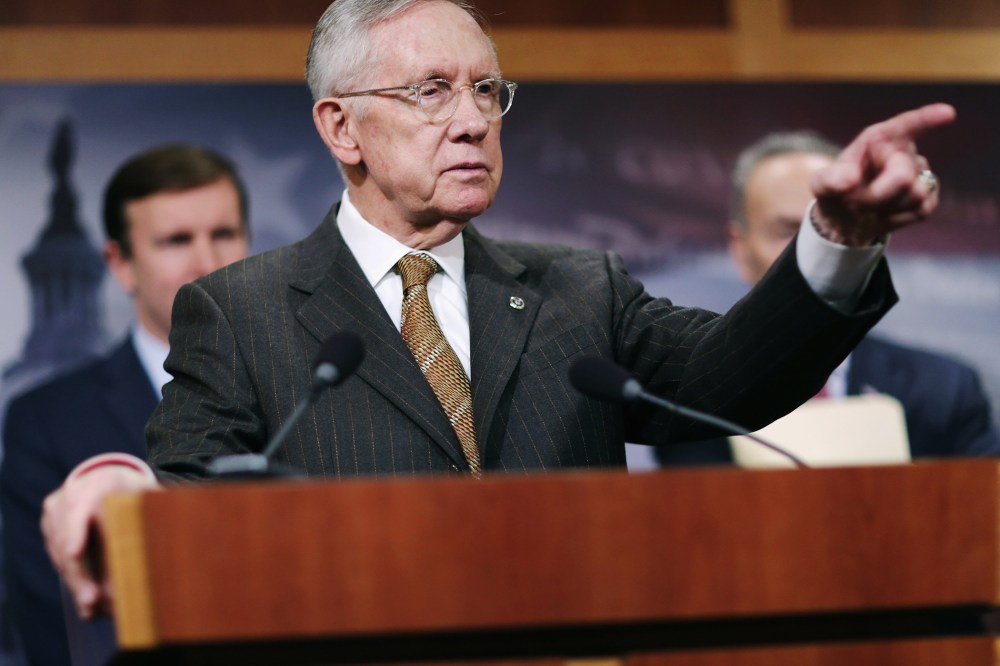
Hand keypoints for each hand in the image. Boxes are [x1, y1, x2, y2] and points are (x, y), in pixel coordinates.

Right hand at [40, 462, 158, 618]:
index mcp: (98, 482)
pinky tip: (89, 606)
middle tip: (92, 600)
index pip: (80, 504)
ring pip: (61, 555)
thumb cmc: (136, 491)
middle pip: (67, 537)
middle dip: (80, 572)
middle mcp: (70, 496)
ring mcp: (57, 515)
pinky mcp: (52, 531)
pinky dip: (76, 583)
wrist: (110, 481)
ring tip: (94, 607)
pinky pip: (59, 561)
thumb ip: (154, 509)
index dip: (76, 529)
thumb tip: (172, 529)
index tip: (74, 552)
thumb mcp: (148, 494)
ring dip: (79, 583)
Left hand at [811, 103, 955, 245]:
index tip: (947, 113)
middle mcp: (902, 152)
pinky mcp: (928, 198)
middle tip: (855, 202)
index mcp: (878, 140)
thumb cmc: (835, 193)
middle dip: (878, 193)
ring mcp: (918, 174)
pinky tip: (884, 214)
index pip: (905, 126)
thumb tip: (850, 179)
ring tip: (869, 207)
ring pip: (915, 193)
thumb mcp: (823, 185)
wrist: (845, 219)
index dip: (926, 119)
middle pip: (903, 173)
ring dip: (887, 206)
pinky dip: (898, 218)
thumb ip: (832, 180)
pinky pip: (922, 209)